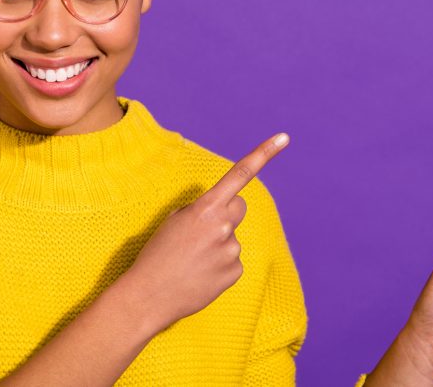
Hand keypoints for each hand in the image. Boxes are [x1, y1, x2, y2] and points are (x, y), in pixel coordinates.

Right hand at [122, 132, 289, 329]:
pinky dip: (219, 266)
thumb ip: (202, 210)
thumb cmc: (157, 254)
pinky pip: (232, 261)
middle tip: (202, 231)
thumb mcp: (174, 220)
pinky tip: (200, 274)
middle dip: (226, 213)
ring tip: (192, 260)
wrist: (148, 296)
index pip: (239, 175)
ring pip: (232, 238)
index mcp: (206, 208)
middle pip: (239, 207)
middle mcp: (223, 227)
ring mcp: (231, 251)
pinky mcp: (235, 272)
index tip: (284, 137)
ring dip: (217, 245)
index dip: (264, 154)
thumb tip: (220, 214)